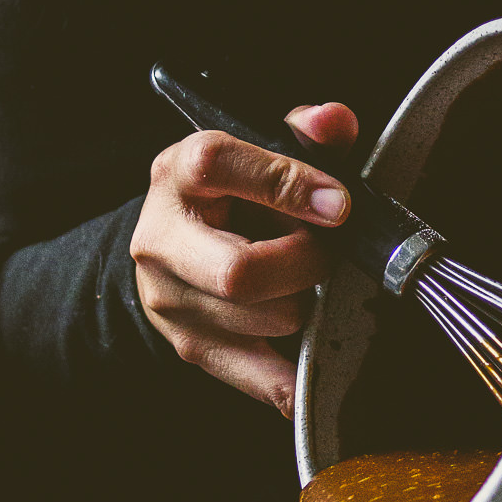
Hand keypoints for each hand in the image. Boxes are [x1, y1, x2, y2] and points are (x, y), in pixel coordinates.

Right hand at [130, 102, 358, 417]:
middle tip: (328, 251)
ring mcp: (172, 303)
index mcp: (178, 177)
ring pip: (269, 320)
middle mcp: (162, 243)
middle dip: (306, 263)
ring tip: (310, 281)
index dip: (286, 184)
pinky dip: (302, 375)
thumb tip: (334, 122)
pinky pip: (264, 379)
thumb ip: (300, 135)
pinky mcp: (194, 348)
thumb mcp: (255, 152)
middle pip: (239, 272)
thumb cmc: (226, 198)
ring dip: (311, 303)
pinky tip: (320, 354)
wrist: (166, 251)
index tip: (339, 203)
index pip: (219, 167)